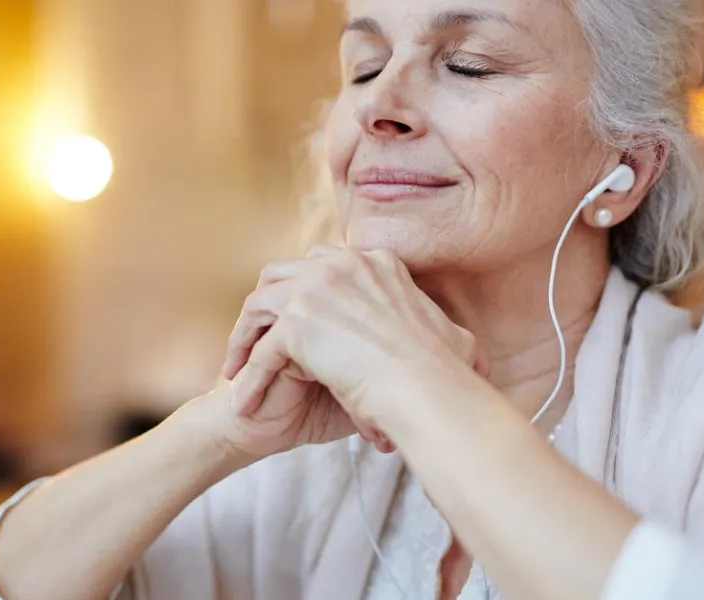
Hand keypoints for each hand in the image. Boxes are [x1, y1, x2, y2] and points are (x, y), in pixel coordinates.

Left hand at [226, 245, 488, 437]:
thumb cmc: (445, 375)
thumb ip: (440, 331)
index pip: (325, 265)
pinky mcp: (298, 321)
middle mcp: (344, 263)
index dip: (305, 294)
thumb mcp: (454, 338)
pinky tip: (244, 403)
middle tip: (257, 341)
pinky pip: (262, 350)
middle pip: (284, 274)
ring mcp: (317, 287)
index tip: (297, 324)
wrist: (430, 390)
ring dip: (244, 336)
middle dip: (267, 306)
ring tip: (237, 369)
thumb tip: (466, 349)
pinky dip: (249, 376)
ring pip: (260, 303)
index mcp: (377, 263)